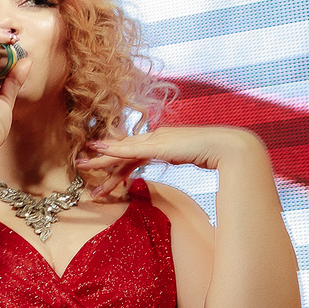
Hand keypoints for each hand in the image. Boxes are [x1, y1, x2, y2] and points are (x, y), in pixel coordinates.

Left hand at [79, 125, 268, 197]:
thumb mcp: (187, 158)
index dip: (115, 161)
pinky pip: (133, 149)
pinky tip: (102, 152)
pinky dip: (116, 151)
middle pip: (123, 150)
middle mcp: (156, 137)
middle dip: (101, 160)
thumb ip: (176, 158)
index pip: (133, 153)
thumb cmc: (213, 156)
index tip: (99, 170)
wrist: (229, 147)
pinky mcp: (160, 144)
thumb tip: (173, 161)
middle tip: (79, 165)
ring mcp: (158, 139)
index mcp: (161, 142)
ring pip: (123, 150)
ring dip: (102, 159)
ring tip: (83, 166)